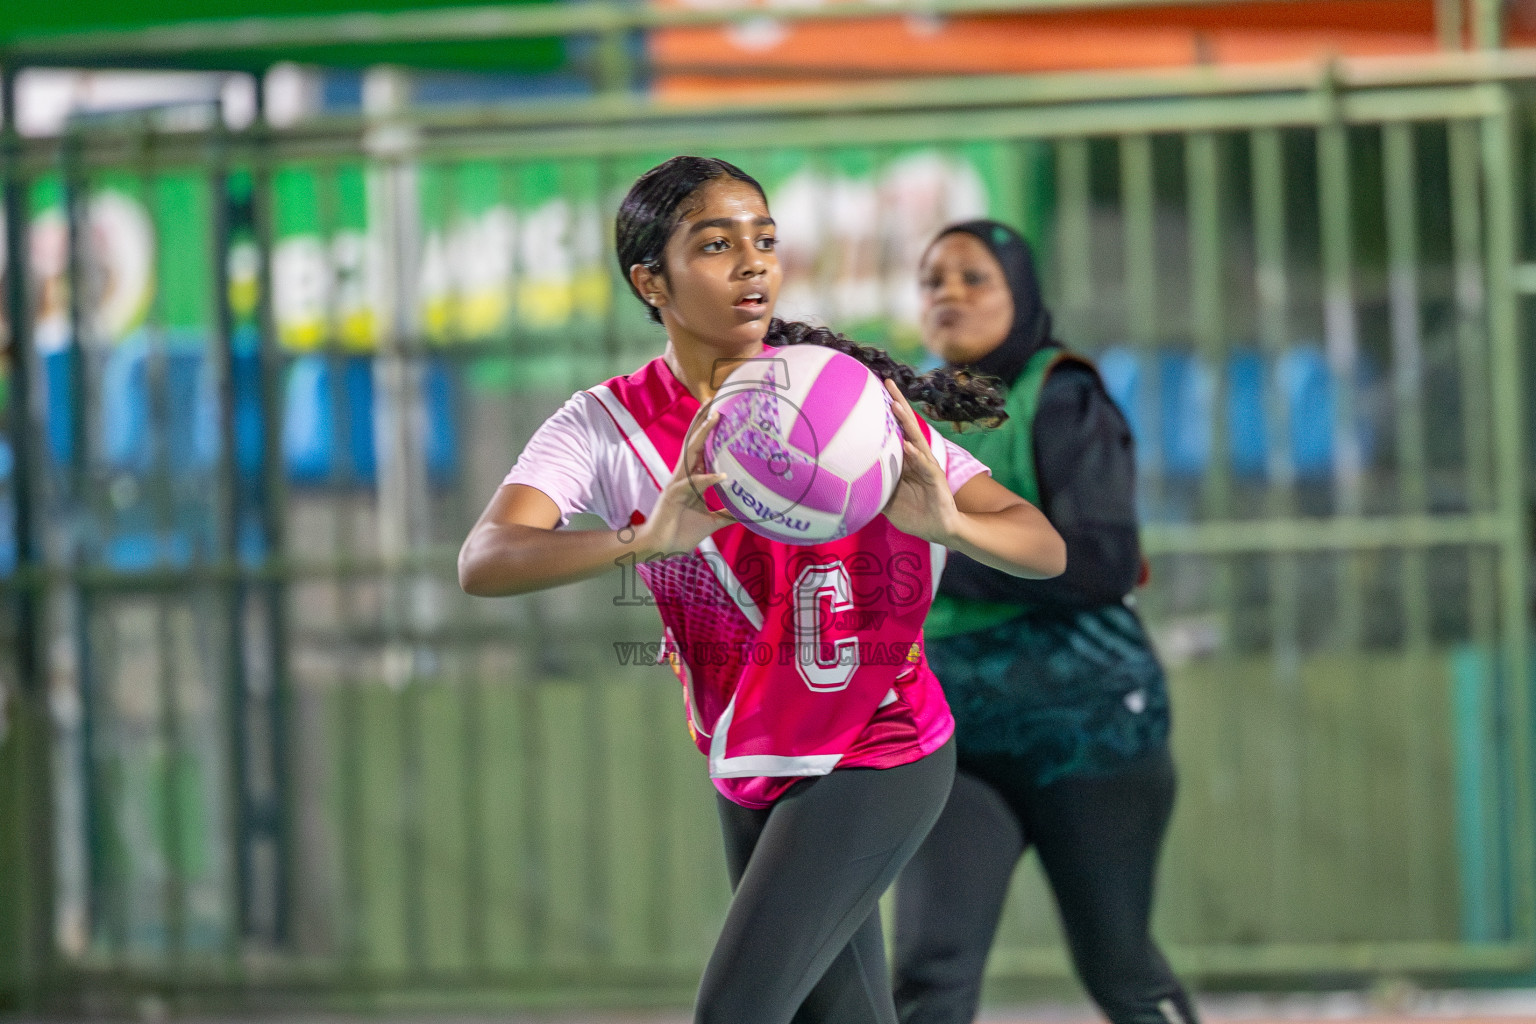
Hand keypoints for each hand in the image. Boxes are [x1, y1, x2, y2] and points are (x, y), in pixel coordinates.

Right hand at [633, 406, 737, 556]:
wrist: (661, 546)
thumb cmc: (681, 532)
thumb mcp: (711, 521)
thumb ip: (726, 514)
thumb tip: (747, 513)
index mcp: (691, 478)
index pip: (699, 449)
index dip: (707, 431)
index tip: (719, 413)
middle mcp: (683, 475)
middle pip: (692, 442)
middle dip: (702, 421)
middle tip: (713, 401)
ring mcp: (677, 483)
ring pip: (690, 453)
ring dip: (702, 434)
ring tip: (715, 418)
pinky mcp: (674, 496)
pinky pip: (693, 483)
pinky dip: (707, 479)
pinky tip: (722, 476)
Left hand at [880, 378, 960, 544]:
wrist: (938, 530)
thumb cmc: (914, 513)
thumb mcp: (888, 500)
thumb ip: (873, 488)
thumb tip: (847, 485)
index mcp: (906, 460)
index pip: (897, 430)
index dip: (889, 412)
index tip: (875, 390)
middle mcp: (918, 458)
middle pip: (907, 426)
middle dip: (898, 404)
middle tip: (887, 383)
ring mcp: (928, 467)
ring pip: (916, 440)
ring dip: (906, 422)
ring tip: (895, 405)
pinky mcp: (936, 480)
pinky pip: (925, 466)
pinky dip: (915, 456)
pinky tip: (908, 446)